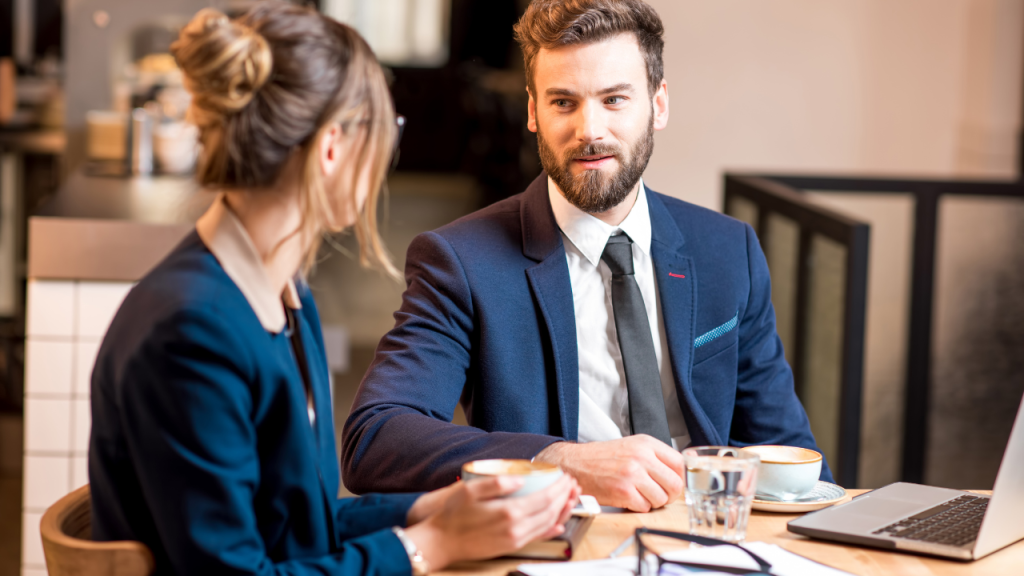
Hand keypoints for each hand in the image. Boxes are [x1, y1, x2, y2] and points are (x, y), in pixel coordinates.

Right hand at [404, 474, 579, 568]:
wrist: (441, 542)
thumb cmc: (452, 515)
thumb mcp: (469, 490)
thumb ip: (496, 483)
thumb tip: (519, 479)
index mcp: (508, 513)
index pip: (545, 499)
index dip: (559, 487)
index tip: (566, 477)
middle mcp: (516, 529)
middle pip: (551, 511)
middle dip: (565, 496)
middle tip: (572, 484)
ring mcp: (515, 540)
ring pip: (548, 524)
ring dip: (563, 510)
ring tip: (570, 497)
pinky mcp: (511, 546)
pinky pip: (539, 537)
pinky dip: (553, 528)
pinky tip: (559, 522)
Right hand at [534, 435, 683, 511]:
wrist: (574, 464)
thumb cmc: (601, 458)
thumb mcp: (631, 446)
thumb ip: (654, 457)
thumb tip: (676, 473)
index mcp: (645, 443)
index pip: (679, 463)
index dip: (679, 478)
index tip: (672, 483)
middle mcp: (641, 457)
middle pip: (674, 484)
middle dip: (669, 495)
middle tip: (659, 495)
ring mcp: (633, 474)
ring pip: (661, 499)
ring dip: (652, 502)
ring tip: (639, 495)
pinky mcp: (624, 491)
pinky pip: (645, 507)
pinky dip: (638, 507)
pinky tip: (628, 499)